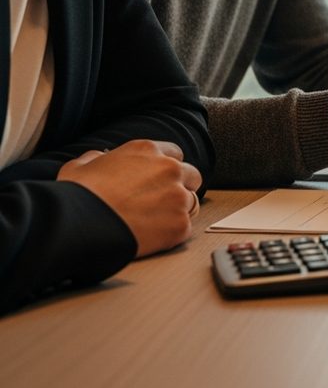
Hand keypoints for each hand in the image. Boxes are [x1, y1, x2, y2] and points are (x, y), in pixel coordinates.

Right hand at [58, 140, 201, 257]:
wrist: (77, 225)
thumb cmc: (76, 195)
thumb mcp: (80, 165)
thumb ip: (99, 158)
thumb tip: (102, 159)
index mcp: (148, 150)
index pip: (174, 154)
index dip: (166, 169)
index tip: (158, 181)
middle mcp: (169, 169)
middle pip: (192, 176)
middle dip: (181, 187)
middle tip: (162, 202)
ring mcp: (177, 197)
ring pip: (191, 202)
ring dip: (178, 210)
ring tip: (155, 221)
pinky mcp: (179, 224)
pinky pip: (185, 228)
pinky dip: (172, 233)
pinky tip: (152, 237)